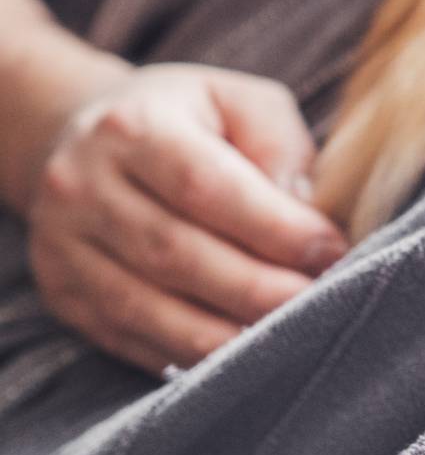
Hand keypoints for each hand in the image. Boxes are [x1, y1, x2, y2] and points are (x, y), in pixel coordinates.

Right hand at [29, 64, 348, 373]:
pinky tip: (244, 350)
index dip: (273, 227)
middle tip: (324, 299)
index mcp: (133, 127)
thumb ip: (278, 147)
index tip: (330, 249)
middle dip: (259, 288)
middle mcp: (83, 186)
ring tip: (291, 333)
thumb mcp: (241, 102)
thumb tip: (305, 214)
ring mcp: (64, 247)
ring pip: (149, 309)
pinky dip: (193, 352)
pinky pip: (132, 338)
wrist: (85, 138)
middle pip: (176, 254)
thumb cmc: (191, 120)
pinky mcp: (64, 296)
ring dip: (229, 332)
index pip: (204, 186)